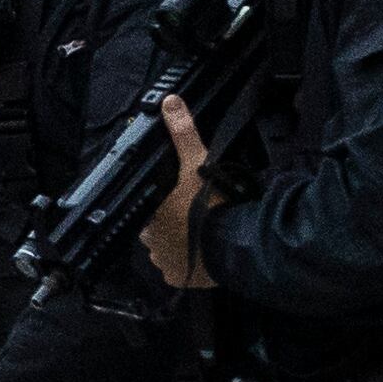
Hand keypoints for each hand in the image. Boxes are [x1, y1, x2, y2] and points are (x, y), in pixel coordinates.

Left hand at [142, 95, 216, 290]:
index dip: (161, 203)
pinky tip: (202, 252)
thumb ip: (183, 133)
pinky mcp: (181, 280)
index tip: (179, 199)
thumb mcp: (198, 162)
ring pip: (166, 250)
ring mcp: (164, 264)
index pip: (147, 208)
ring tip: (200, 232)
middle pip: (155, 230)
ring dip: (179, 243)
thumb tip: (169, 101)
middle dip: (169, 223)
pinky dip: (189, 264)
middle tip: (194, 213)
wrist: (234, 243)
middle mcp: (150, 243)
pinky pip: (180, 271)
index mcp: (148, 216)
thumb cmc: (210, 203)